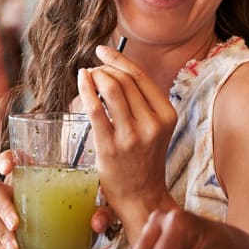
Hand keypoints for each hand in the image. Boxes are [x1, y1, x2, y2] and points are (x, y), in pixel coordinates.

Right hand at [0, 150, 120, 248]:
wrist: (74, 248)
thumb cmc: (80, 217)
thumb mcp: (97, 211)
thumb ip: (102, 212)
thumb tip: (97, 221)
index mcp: (34, 176)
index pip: (13, 158)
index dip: (6, 158)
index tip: (8, 168)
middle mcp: (14, 193)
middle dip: (2, 206)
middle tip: (17, 224)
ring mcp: (3, 216)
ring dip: (2, 234)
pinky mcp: (0, 239)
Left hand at [77, 46, 178, 228]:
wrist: (142, 197)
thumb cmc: (144, 160)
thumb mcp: (155, 128)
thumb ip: (142, 103)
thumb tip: (114, 71)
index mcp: (167, 115)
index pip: (141, 77)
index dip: (119, 59)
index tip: (102, 51)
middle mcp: (153, 124)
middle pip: (125, 80)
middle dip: (104, 69)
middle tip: (92, 71)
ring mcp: (132, 136)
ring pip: (112, 88)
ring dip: (95, 76)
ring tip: (86, 77)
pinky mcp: (111, 147)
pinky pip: (96, 109)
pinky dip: (86, 89)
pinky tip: (81, 82)